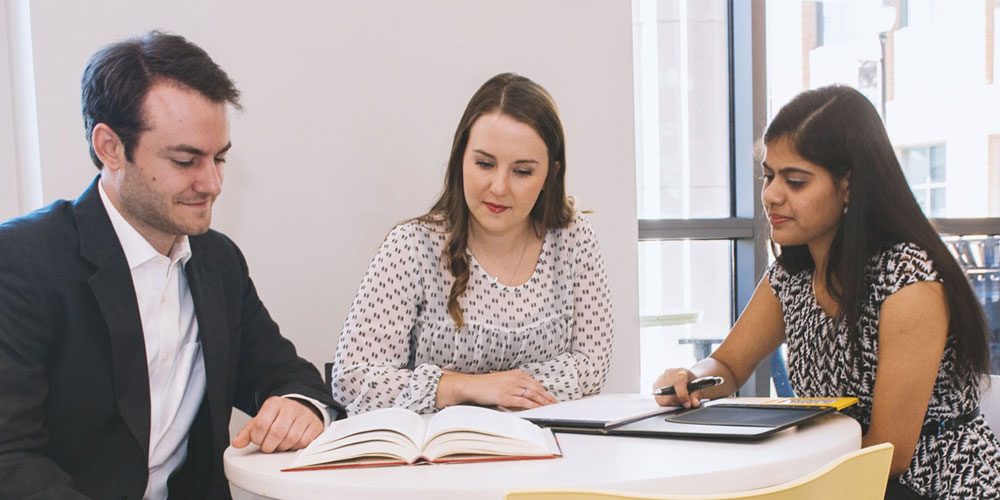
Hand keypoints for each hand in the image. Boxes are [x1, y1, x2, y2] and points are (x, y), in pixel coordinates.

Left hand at [232, 396, 324, 452]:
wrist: (301, 408)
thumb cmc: (280, 416)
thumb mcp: (261, 420)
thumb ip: (248, 432)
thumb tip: (237, 443)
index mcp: (274, 404)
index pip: (261, 424)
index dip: (257, 438)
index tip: (259, 439)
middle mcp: (290, 407)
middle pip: (276, 433)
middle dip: (269, 445)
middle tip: (269, 445)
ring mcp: (304, 416)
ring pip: (291, 439)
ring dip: (283, 447)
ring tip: (280, 443)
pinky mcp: (315, 425)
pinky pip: (303, 442)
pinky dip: (296, 447)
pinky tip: (292, 442)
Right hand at [437, 369, 557, 409]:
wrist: (472, 385)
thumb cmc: (485, 384)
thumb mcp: (503, 380)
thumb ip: (514, 384)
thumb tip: (525, 394)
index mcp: (516, 374)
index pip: (535, 383)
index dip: (544, 391)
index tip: (550, 397)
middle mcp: (515, 379)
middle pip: (536, 389)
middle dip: (547, 397)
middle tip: (555, 404)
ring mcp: (511, 387)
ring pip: (532, 395)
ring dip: (543, 402)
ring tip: (550, 408)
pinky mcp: (506, 396)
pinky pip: (523, 402)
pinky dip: (533, 405)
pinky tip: (538, 409)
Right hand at [652, 368, 702, 408]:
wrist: (685, 378)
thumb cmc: (691, 383)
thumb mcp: (698, 388)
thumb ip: (696, 395)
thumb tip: (694, 403)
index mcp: (681, 372)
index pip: (679, 382)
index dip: (683, 395)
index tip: (687, 404)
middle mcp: (668, 373)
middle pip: (669, 392)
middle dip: (677, 401)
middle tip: (684, 402)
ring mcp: (660, 379)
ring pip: (662, 397)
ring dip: (671, 402)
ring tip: (678, 399)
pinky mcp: (654, 385)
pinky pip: (658, 399)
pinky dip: (665, 402)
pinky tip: (672, 398)